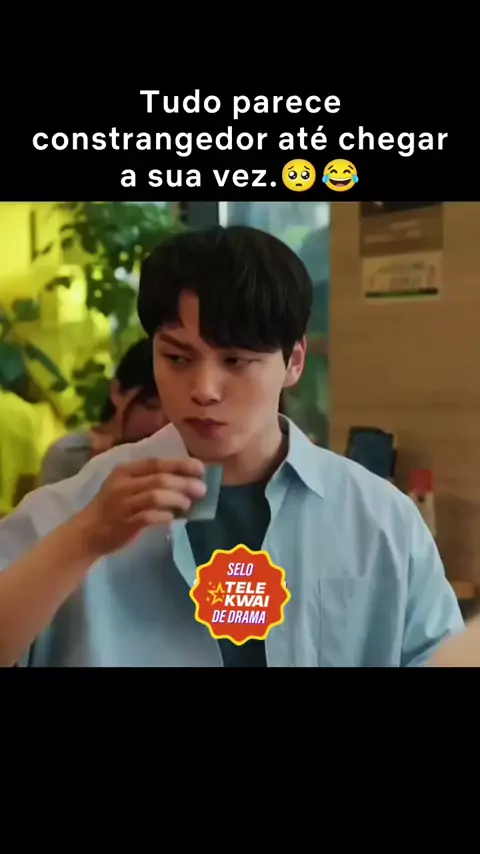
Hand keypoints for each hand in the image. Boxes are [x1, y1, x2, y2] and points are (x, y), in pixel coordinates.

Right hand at [75, 457, 206, 556]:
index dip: (180, 464)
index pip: (156, 462)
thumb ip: (150, 482)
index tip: (200, 469)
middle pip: (160, 478)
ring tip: (188, 504)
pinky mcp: (125, 523)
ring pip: (156, 496)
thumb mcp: (126, 487)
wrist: (87, 532)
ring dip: (177, 499)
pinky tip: (173, 518)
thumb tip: (186, 482)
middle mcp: (123, 484)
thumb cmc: (113, 508)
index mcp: (125, 471)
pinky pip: (150, 517)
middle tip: (202, 489)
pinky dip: (165, 516)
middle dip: (185, 483)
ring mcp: (123, 504)